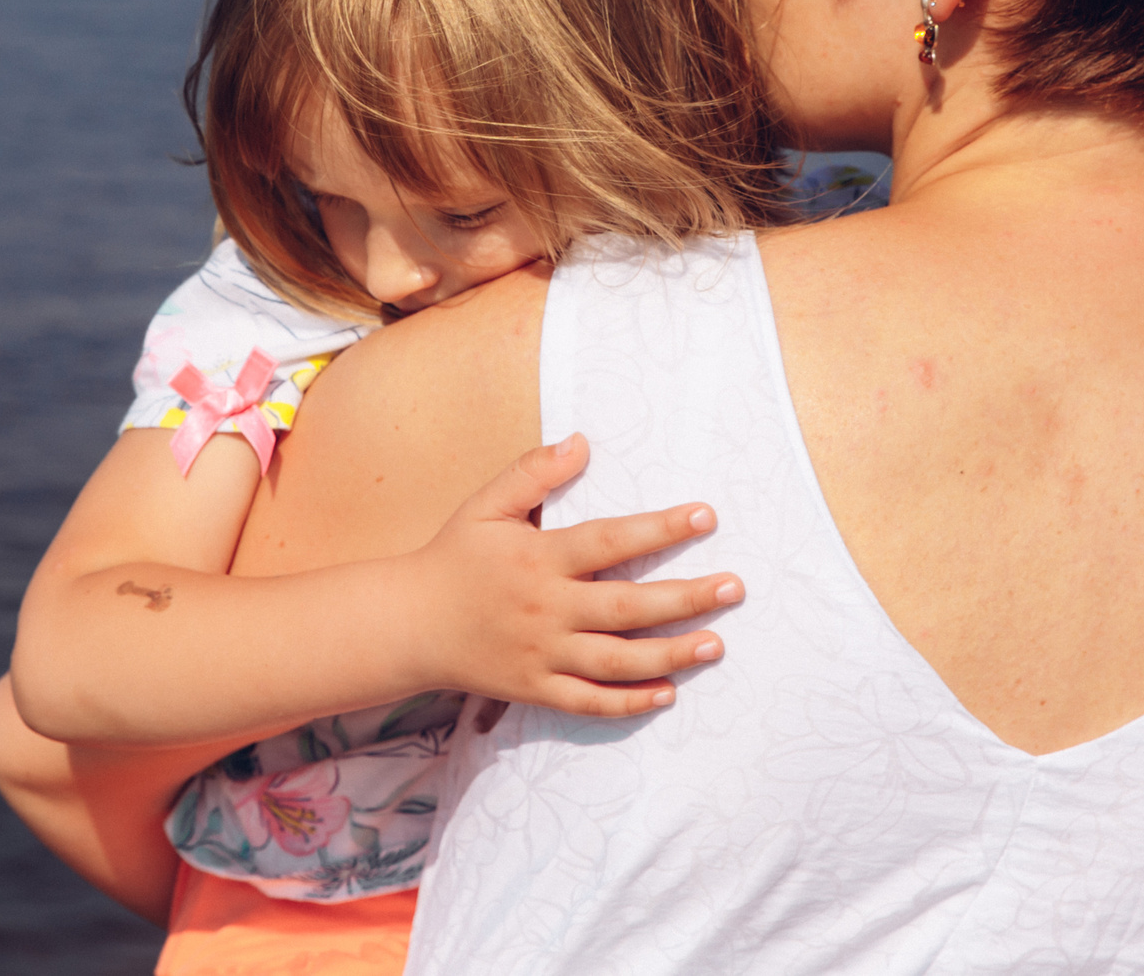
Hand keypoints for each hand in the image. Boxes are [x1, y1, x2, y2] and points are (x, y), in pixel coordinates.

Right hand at [403, 434, 741, 718]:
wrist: (409, 625)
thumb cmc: (454, 557)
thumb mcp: (485, 505)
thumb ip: (532, 473)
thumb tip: (580, 441)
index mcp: (538, 558)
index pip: (609, 541)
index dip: (659, 528)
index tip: (706, 517)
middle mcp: (545, 609)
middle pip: (626, 606)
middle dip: (685, 598)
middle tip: (734, 588)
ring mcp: (541, 655)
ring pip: (616, 661)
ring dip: (670, 655)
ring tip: (716, 644)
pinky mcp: (535, 690)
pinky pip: (589, 702)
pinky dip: (628, 703)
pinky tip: (668, 694)